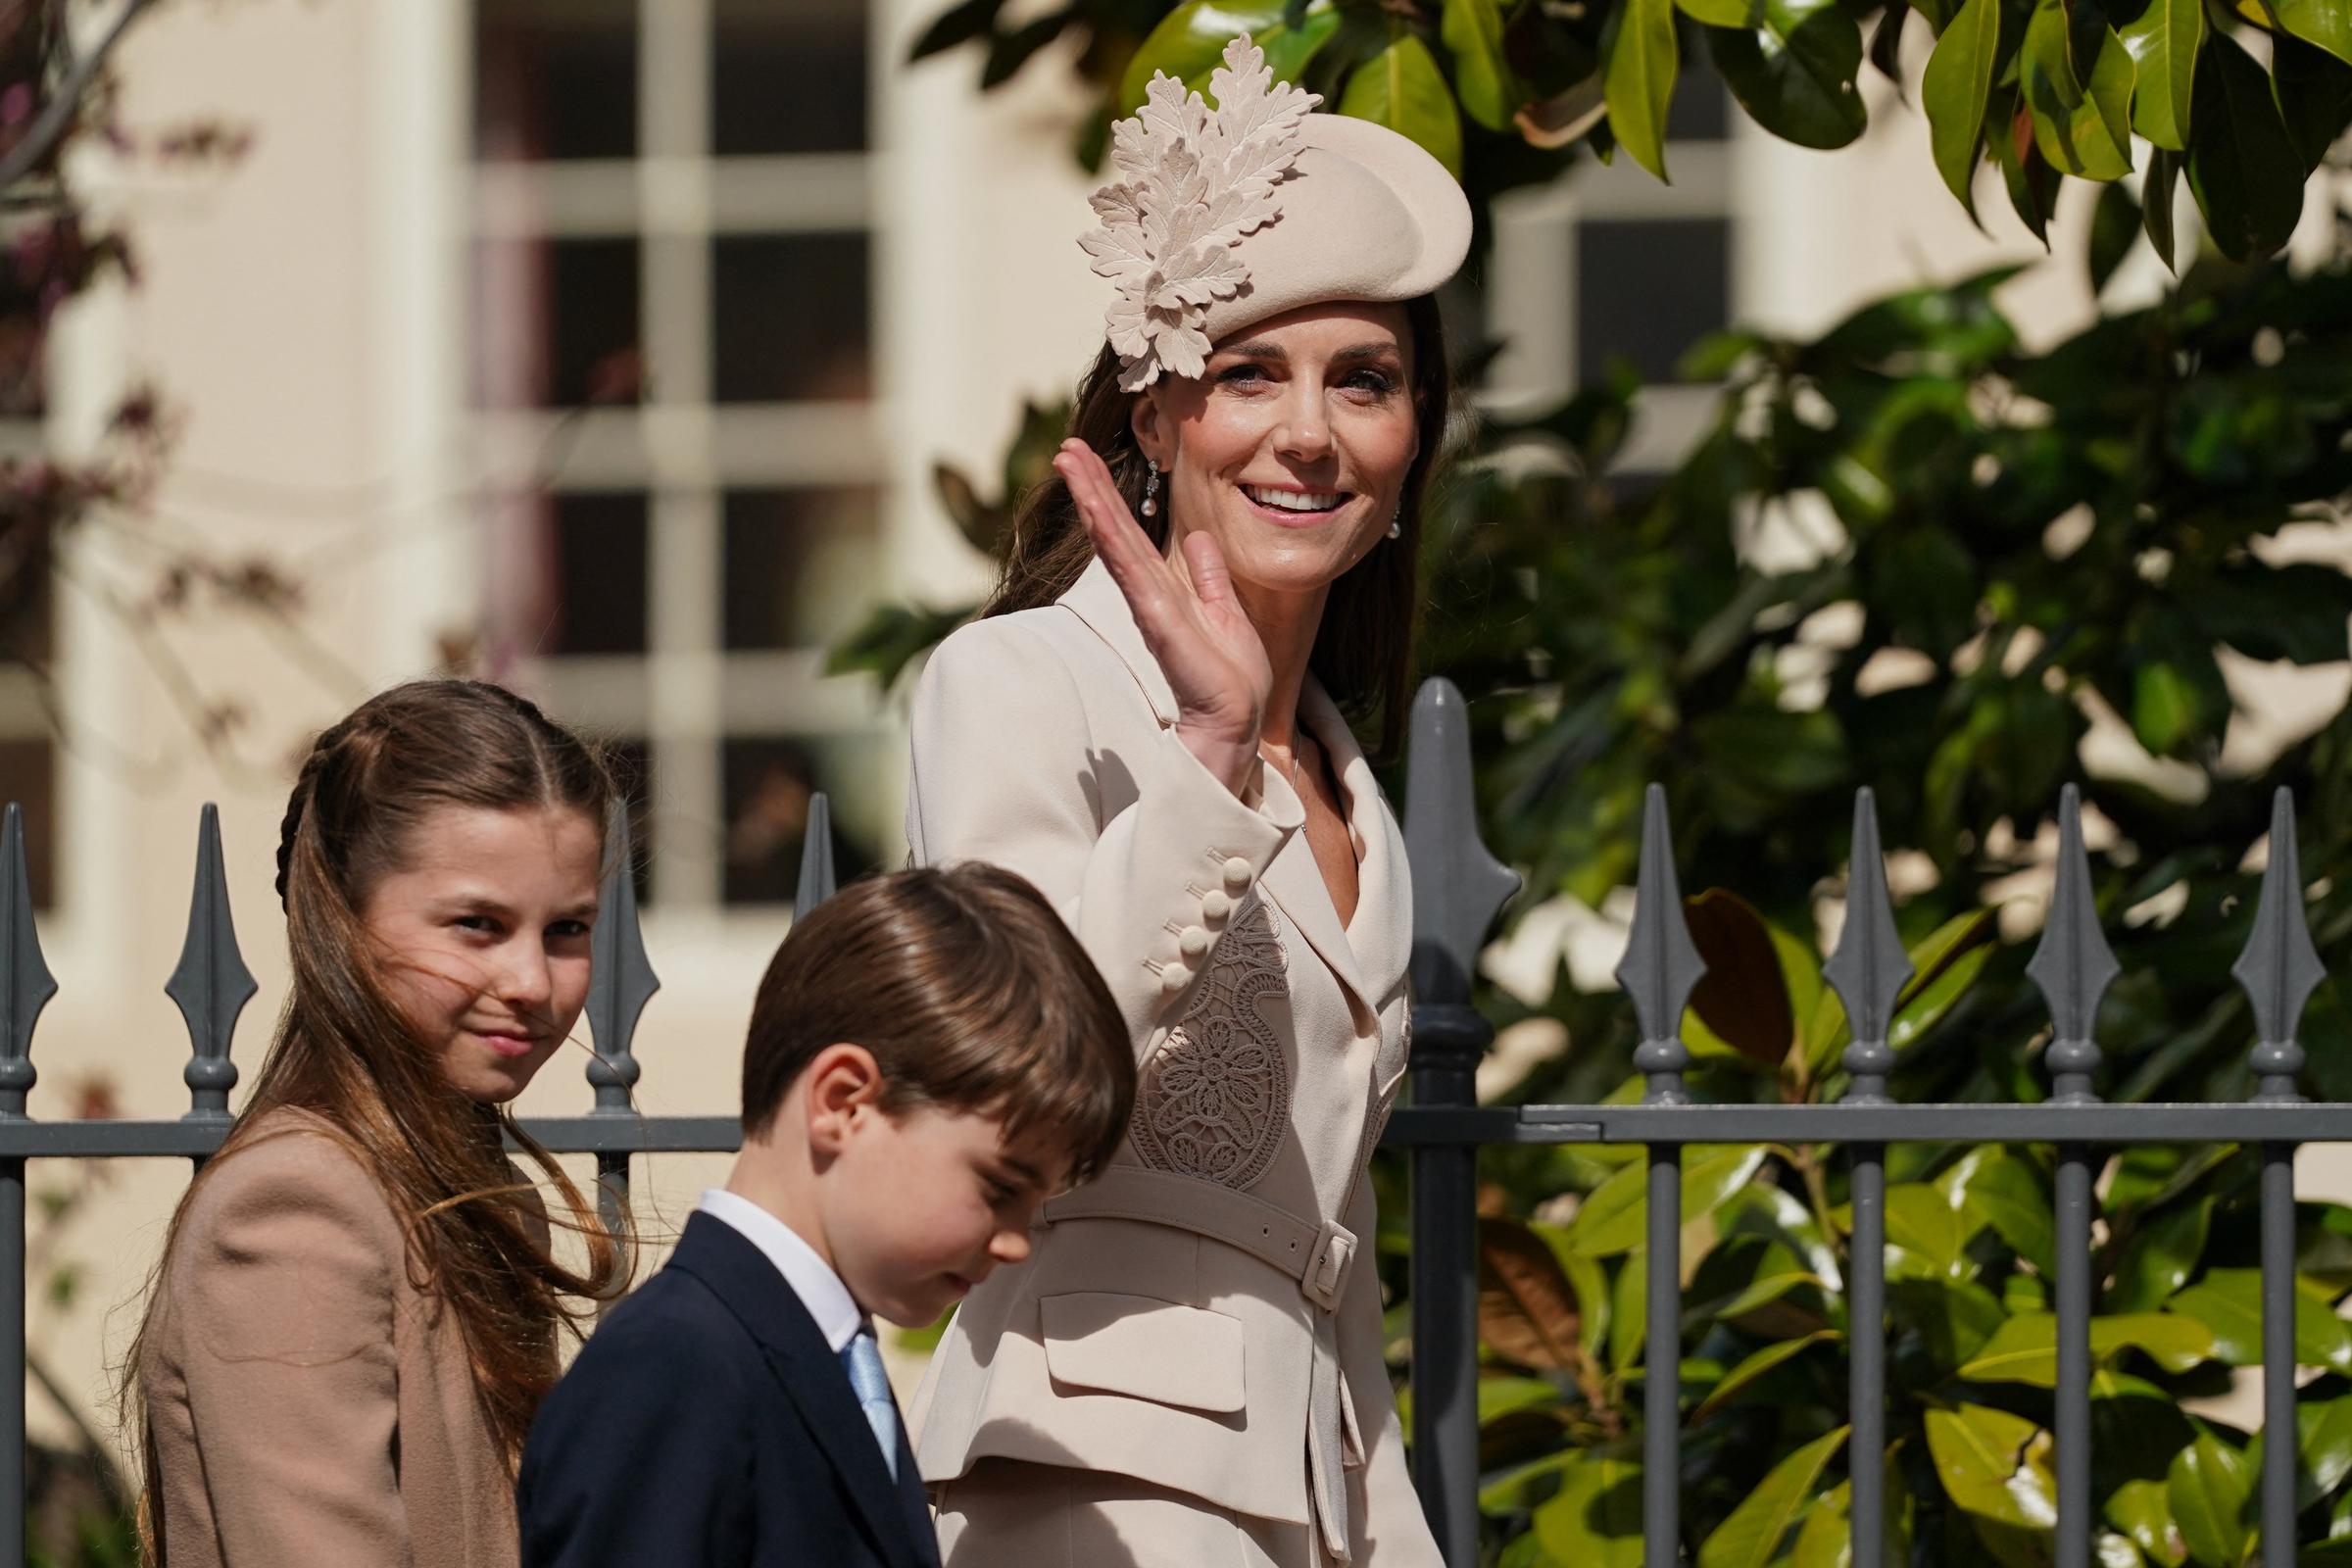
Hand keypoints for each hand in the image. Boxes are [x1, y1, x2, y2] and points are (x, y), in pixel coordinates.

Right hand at [1054, 439, 1270, 795]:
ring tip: (1068, 460)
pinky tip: (1096, 508)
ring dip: (1092, 499)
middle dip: (1091, 487)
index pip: (1133, 536)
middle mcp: (1150, 594)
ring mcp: (1150, 605)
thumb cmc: (1232, 680)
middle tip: (1066, 447)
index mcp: (1166, 591)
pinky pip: (1131, 569)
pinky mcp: (1158, 619)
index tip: (1088, 462)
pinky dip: (1111, 536)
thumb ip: (1211, 578)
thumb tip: (1199, 539)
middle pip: (1115, 531)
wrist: (1238, 721)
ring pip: (1115, 541)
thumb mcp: (1226, 613)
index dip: (1111, 499)